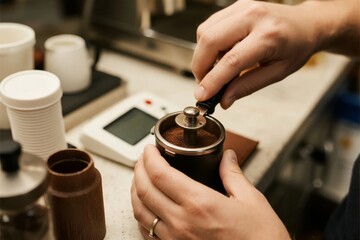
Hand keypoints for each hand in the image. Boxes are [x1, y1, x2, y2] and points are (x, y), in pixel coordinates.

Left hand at [131, 145, 290, 239]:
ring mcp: (175, 239)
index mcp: (200, 204)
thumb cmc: (260, 238)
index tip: (150, 149)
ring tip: (141, 178)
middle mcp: (182, 223)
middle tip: (143, 159)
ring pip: (140, 211)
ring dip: (135, 191)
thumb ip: (233, 174)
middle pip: (144, 190)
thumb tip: (227, 157)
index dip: (149, 158)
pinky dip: (142, 214)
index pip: (160, 174)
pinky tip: (147, 206)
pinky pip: (147, 232)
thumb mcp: (251, 200)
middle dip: (138, 169)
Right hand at [192, 0, 356, 108]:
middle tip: (204, 83)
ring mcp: (242, 7)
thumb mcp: (277, 73)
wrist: (306, 24)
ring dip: (202, 55)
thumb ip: (248, 86)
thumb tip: (225, 99)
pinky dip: (207, 44)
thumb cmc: (297, 46)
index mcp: (269, 36)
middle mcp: (253, 16)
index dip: (212, 81)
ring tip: (214, 70)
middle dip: (200, 67)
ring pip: (205, 31)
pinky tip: (218, 55)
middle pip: (210, 41)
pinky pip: (209, 25)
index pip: (231, 61)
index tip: (202, 95)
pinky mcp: (235, 6)